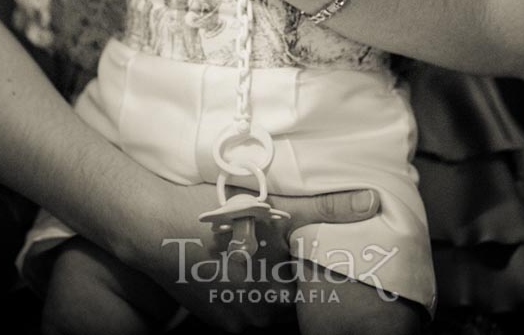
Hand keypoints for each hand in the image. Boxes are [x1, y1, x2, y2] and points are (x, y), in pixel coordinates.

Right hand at [137, 180, 378, 331]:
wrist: (151, 225)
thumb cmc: (215, 216)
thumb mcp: (275, 206)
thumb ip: (324, 208)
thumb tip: (372, 203)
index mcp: (274, 297)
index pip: (313, 290)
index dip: (315, 265)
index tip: (310, 243)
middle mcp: (253, 318)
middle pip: (289, 297)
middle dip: (291, 270)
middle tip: (284, 238)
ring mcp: (229, 320)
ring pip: (264, 300)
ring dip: (266, 276)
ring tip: (261, 244)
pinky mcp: (208, 314)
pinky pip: (240, 303)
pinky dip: (244, 282)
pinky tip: (237, 255)